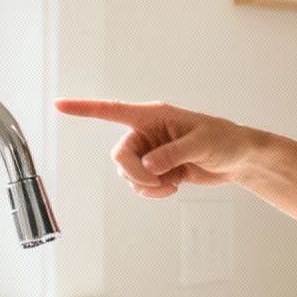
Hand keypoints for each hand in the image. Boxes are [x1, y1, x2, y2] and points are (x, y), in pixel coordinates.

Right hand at [54, 98, 254, 197]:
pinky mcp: (157, 169)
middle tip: (157, 181)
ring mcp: (150, 152)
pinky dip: (152, 191)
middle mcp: (147, 132)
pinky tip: (172, 188)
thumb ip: (173, 154)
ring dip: (145, 185)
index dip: (85, 109)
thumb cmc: (223, 140)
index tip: (59, 105)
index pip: (113, 111)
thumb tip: (148, 165)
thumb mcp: (201, 144)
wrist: (237, 159)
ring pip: (128, 173)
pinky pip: (140, 184)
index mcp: (153, 116)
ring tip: (171, 185)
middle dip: (134, 173)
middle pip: (119, 155)